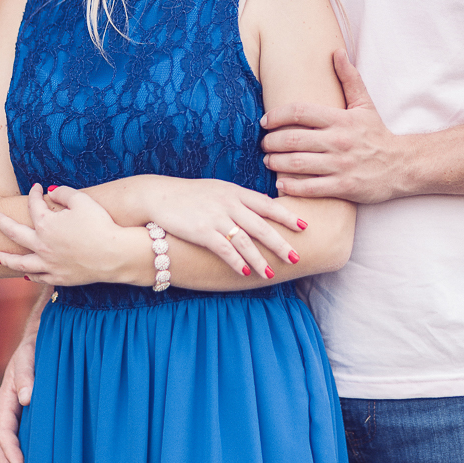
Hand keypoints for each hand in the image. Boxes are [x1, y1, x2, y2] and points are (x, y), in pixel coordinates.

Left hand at [0, 184, 131, 284]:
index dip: (34, 193)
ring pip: (20, 262)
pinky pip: (38, 277)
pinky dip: (30, 275)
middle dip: (2, 223)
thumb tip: (49, 191)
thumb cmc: (100, 224)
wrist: (114, 254)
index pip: (33, 205)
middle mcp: (41, 245)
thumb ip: (63, 193)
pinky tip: (25, 274)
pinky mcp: (59, 277)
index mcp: (45, 224)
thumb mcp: (82, 200)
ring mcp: (48, 264)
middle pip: (15, 233)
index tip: (36, 187)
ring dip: (6, 259)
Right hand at [0, 310, 39, 462]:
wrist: (40, 338)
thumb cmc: (34, 347)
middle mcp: (9, 410)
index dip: (11, 450)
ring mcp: (17, 414)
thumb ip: (27, 374)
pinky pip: (23, 439)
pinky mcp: (29, 415)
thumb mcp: (29, 356)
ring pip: (11, 446)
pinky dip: (23, 455)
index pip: (4, 431)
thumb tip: (27, 398)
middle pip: (3, 446)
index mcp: (5, 399)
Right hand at [139, 175, 308, 278]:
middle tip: (296, 257)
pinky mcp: (201, 230)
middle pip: (261, 225)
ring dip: (259, 259)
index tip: (304, 226)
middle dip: (280, 243)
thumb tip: (263, 205)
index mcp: (235, 192)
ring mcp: (216, 217)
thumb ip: (240, 198)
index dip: (287, 215)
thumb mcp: (219, 189)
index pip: (267, 204)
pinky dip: (235, 261)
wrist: (159, 195)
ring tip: (271, 273)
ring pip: (244, 240)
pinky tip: (244, 272)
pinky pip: (223, 248)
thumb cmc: (190, 195)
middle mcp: (229, 203)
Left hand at [261, 50, 403, 202]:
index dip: (277, 115)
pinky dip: (291, 186)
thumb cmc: (377, 134)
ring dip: (276, 163)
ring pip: (298, 164)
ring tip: (268, 161)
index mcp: (341, 119)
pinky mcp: (344, 187)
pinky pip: (310, 188)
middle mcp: (339, 141)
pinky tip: (280, 183)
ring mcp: (341, 165)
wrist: (402, 165)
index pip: (300, 111)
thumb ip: (349, 78)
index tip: (265, 121)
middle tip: (263, 144)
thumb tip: (337, 52)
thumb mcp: (365, 104)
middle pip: (294, 139)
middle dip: (272, 142)